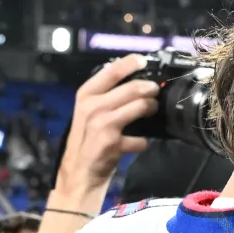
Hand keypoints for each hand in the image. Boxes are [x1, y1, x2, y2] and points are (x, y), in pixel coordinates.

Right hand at [54, 52, 156, 212]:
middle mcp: (92, 107)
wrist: (77, 172)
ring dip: (151, 108)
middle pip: (132, 88)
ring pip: (140, 107)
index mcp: (85, 95)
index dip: (131, 63)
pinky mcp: (113, 143)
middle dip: (150, 88)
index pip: (110, 71)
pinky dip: (144, 141)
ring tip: (152, 110)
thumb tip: (134, 84)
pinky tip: (139, 143)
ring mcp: (103, 124)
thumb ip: (105, 98)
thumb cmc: (85, 140)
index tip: (144, 60)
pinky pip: (141, 138)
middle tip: (156, 91)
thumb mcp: (87, 112)